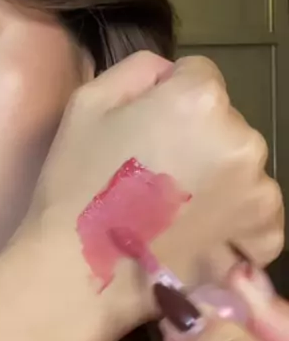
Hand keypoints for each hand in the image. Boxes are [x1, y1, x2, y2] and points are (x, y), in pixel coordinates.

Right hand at [23, 52, 282, 340]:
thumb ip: (140, 69)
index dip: (167, 99)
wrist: (81, 271)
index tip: (142, 133)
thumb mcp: (88, 101)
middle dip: (196, 138)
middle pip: (223, 120)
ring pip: (241, 164)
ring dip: (218, 177)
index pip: (197, 74)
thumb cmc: (77, 182)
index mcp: (200, 98)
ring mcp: (259, 189)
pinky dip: (237, 218)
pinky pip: (259, 211)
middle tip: (154, 175)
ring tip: (173, 210)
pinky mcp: (264, 233)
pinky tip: (199, 230)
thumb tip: (171, 74)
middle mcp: (242, 137)